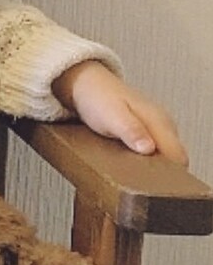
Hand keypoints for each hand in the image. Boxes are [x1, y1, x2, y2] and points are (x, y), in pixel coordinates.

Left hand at [52, 61, 188, 165]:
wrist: (86, 84)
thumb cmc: (97, 98)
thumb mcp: (111, 117)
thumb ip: (131, 131)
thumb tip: (149, 148)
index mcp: (159, 121)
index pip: (178, 157)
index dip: (168, 173)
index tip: (149, 179)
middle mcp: (163, 124)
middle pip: (174, 159)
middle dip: (160, 171)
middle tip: (136, 175)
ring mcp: (157, 127)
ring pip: (165, 156)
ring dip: (152, 166)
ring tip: (130, 168)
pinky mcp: (148, 131)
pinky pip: (155, 151)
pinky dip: (145, 159)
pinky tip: (130, 160)